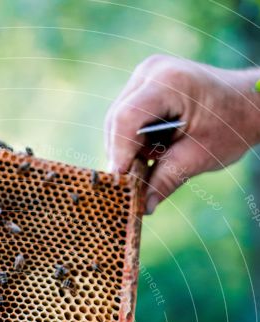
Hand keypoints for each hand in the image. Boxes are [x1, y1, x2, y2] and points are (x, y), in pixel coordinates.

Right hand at [104, 56, 259, 212]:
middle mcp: (152, 72)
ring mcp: (147, 76)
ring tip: (144, 170)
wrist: (248, 103)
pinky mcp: (145, 85)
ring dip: (126, 150)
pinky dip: (132, 141)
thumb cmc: (231, 125)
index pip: (127, 118)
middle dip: (121, 155)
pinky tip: (149, 155)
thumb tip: (143, 207)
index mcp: (169, 82)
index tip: (121, 183)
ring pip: (117, 121)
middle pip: (117, 120)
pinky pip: (126, 118)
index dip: (119, 152)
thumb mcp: (199, 156)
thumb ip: (167, 179)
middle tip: (131, 186)